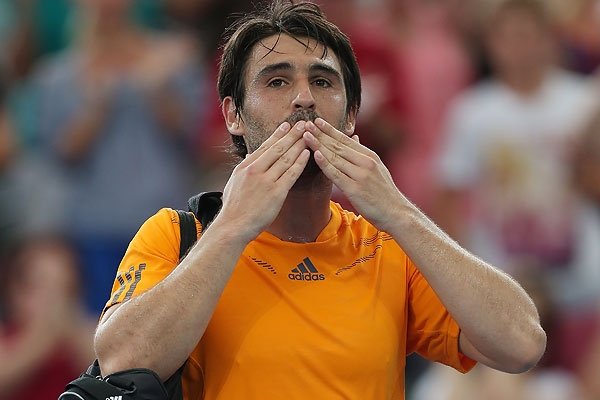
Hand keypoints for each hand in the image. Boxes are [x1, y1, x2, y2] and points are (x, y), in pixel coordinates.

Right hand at [219, 121, 309, 240]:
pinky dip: (300, 162)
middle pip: (277, 148)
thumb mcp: (234, 183)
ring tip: (309, 135)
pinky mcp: (276, 193)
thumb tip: (250, 155)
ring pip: (286, 158)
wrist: (233, 226)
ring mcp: (266, 181)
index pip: (264, 147)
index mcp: (245, 167)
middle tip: (303, 123)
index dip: (277, 135)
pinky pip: (291, 174)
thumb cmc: (233, 208)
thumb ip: (244, 169)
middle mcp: (255, 170)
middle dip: (292, 135)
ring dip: (299, 145)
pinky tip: (308, 154)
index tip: (286, 125)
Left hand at [303, 118, 402, 231]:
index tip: (316, 120)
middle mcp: (365, 162)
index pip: (345, 140)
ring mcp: (360, 175)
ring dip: (318, 145)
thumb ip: (362, 154)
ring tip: (305, 135)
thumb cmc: (384, 193)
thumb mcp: (377, 168)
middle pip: (338, 146)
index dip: (329, 130)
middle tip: (305, 124)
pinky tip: (315, 154)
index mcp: (369, 156)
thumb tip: (354, 138)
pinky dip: (325, 164)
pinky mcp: (355, 190)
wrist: (396, 213)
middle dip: (320, 134)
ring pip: (335, 157)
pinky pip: (336, 175)